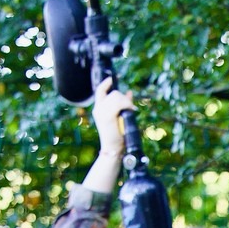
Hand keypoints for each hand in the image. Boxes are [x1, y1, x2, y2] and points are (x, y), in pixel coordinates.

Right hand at [82, 79, 134, 194]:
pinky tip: (130, 110)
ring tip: (130, 111)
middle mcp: (98, 109)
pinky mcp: (106, 115)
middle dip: (124, 98)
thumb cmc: (118, 135)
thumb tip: (129, 92)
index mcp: (99, 109)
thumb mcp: (121, 116)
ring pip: (117, 97)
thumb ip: (124, 104)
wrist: (113, 148)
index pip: (100, 90)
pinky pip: (119, 103)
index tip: (111, 78)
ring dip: (126, 102)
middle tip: (130, 108)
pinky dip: (126, 105)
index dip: (106, 83)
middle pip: (113, 93)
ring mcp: (101, 112)